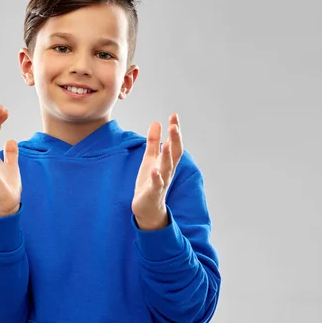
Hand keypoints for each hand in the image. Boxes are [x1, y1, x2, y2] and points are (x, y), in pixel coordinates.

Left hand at [132, 113, 182, 229]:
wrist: (146, 207)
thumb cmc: (149, 182)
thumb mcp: (149, 159)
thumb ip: (153, 142)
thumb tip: (156, 123)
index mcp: (167, 162)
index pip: (174, 143)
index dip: (175, 130)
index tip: (174, 115)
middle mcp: (168, 171)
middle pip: (174, 154)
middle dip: (175, 140)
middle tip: (174, 126)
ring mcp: (162, 182)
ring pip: (167, 168)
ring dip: (167, 156)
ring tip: (166, 143)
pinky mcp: (153, 192)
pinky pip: (156, 184)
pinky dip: (156, 177)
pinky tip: (154, 170)